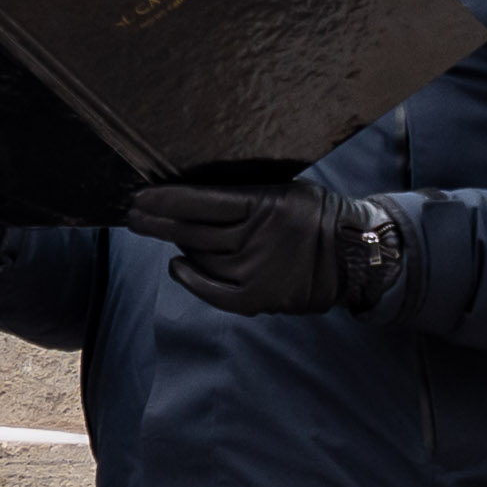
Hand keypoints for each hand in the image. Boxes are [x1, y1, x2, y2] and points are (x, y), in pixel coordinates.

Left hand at [125, 180, 408, 317]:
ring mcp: (254, 270)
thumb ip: (245, 192)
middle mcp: (255, 238)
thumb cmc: (315, 213)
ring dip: (177, 244)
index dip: (165, 199)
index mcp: (262, 205)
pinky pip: (212, 291)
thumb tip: (197, 193)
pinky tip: (177, 266)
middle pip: (191, 231)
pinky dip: (190, 278)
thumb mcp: (285, 189)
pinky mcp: (257, 297)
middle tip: (133, 214)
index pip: (201, 201)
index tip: (139, 196)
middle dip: (156, 222)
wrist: (353, 254)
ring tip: (159, 231)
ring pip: (200, 257)